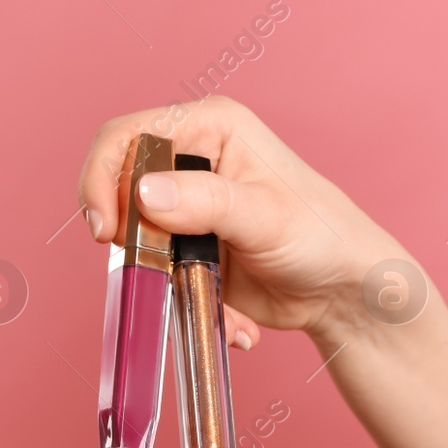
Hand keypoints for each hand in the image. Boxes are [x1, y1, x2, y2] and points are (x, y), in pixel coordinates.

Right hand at [78, 96, 403, 342]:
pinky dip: (182, 303)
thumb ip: (204, 201)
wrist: (343, 293)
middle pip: (120, 190)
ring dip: (162, 282)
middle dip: (132, 240)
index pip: (128, 137)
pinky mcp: (187, 252)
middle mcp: (191, 161)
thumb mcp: (264, 216)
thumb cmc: (322, 237)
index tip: (106, 229)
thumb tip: (144, 194)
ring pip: (134, 241)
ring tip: (209, 299)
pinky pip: (157, 277)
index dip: (103, 178)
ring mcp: (186, 209)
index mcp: (209, 127)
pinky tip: (231, 320)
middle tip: (153, 272)